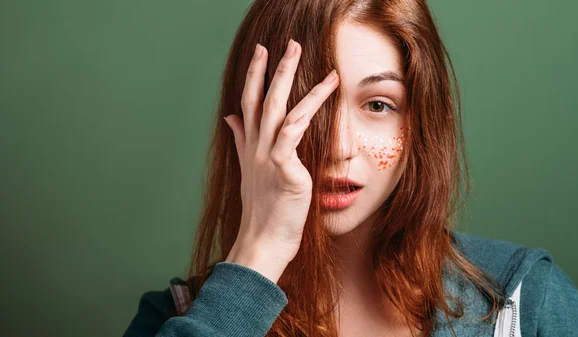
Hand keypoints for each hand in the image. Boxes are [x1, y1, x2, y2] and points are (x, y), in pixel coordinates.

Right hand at [223, 39, 338, 282]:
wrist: (262, 241)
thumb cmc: (262, 211)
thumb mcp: (249, 172)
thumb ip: (241, 142)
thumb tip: (230, 118)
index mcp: (250, 147)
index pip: (249, 103)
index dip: (254, 76)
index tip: (260, 53)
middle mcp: (256, 147)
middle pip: (261, 99)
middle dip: (271, 69)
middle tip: (284, 44)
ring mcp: (267, 156)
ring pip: (276, 108)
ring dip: (290, 80)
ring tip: (305, 57)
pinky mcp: (283, 167)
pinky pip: (293, 131)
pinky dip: (306, 110)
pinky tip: (324, 91)